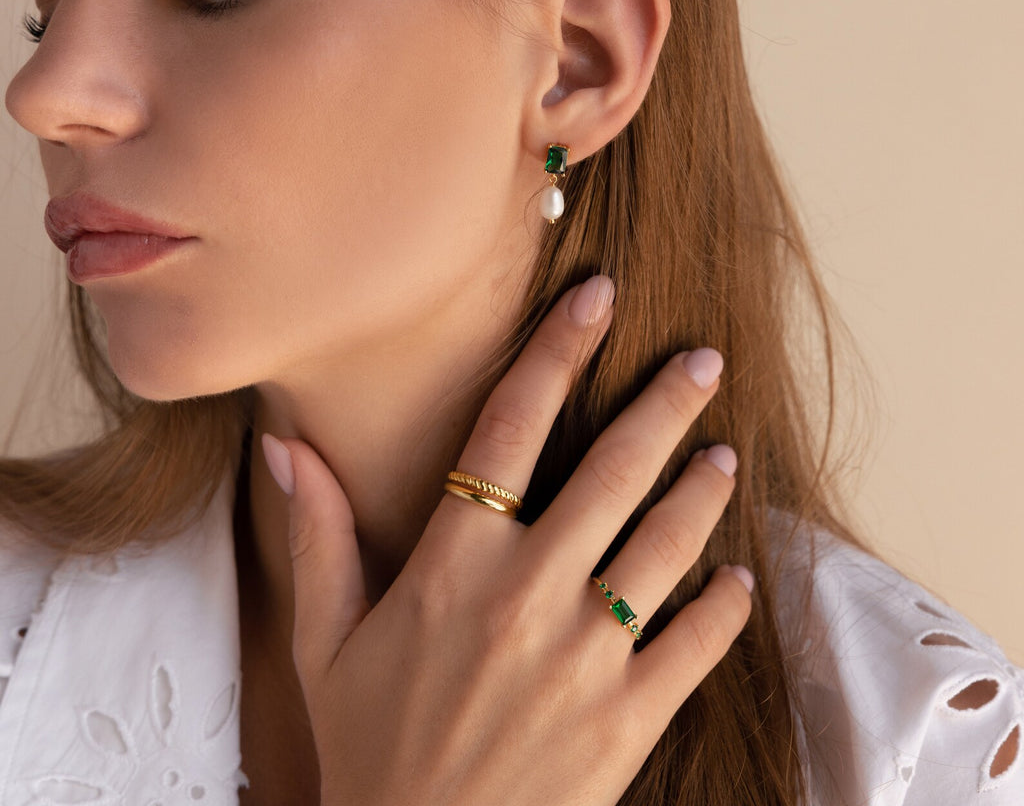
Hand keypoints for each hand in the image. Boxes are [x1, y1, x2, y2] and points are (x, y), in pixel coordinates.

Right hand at [267, 275, 751, 805]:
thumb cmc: (370, 750)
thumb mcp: (326, 643)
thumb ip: (319, 536)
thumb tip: (286, 447)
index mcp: (453, 564)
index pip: (511, 427)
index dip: (557, 351)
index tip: (597, 297)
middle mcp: (526, 592)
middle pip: (611, 469)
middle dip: (663, 404)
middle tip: (702, 359)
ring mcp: (586, 656)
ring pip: (666, 544)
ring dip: (702, 491)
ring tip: (724, 452)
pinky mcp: (629, 720)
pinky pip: (695, 645)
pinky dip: (726, 607)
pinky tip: (741, 579)